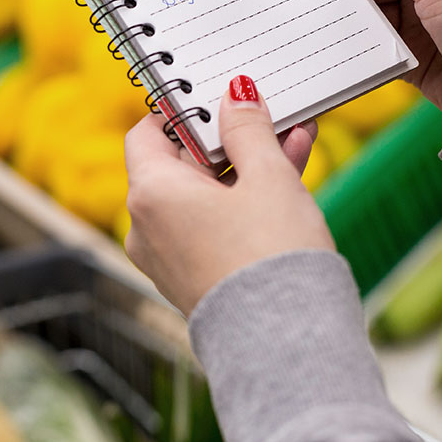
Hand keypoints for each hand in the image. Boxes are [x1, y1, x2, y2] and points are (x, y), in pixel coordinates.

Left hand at [124, 77, 333, 315]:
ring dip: (245, 168)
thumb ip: (248, 129)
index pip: (148, 133)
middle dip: (229, 139)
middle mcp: (146, 228)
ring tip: (294, 140)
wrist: (288, 345)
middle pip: (181, 165)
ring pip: (204, 196)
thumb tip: (234, 95)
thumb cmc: (272, 256)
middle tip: (269, 114)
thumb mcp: (267, 176)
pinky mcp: (194, 280)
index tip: (216, 96)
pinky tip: (288, 180)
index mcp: (150, 194)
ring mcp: (168, 258)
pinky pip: (212, 226)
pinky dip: (242, 203)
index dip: (182, 111)